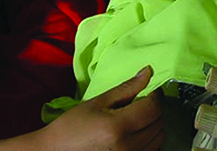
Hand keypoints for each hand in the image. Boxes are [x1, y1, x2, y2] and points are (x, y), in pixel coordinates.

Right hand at [35, 66, 163, 150]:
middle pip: (159, 124)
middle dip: (154, 108)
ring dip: (154, 124)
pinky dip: (149, 139)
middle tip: (141, 100)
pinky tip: (135, 132)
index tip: (151, 87)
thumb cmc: (73, 125)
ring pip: (159, 139)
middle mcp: (128, 147)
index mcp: (118, 127)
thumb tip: (147, 72)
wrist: (57, 150)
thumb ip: (126, 88)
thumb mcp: (98, 101)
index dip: (155, 94)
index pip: (153, 108)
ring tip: (137, 116)